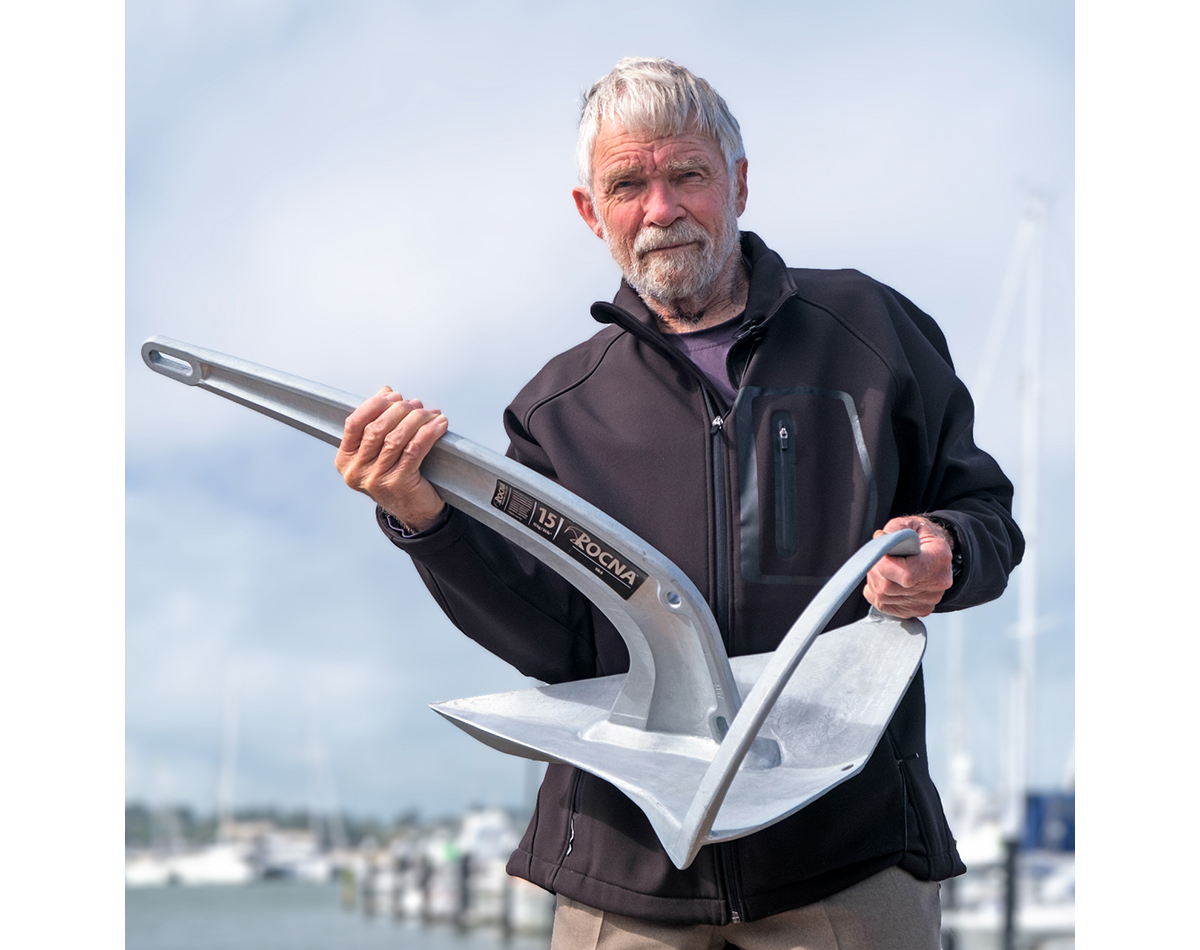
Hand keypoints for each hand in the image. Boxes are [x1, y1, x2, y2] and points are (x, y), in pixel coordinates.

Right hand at [335, 387, 448, 531]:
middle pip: (376, 429)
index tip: (394, 396)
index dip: (375, 405)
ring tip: (429, 413)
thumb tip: (386, 391)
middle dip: (399, 411)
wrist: (414, 511)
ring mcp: (375, 480)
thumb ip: (377, 422)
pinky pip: (414, 450)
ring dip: (416, 420)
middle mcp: (356, 471)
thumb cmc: (397, 476)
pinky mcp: (398, 484)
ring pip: (396, 438)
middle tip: (416, 404)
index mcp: (345, 460)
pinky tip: (439, 425)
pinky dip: (428, 433)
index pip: (354, 423)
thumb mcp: (379, 451)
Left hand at [863, 516, 954, 617]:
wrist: (932, 551)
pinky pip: (884, 606)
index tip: (880, 552)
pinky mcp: (919, 609)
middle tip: (878, 558)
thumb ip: (893, 531)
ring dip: (875, 581)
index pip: (906, 574)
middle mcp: (938, 583)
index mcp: (939, 557)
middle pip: (890, 587)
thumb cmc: (919, 537)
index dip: (884, 565)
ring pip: (884, 597)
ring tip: (883, 567)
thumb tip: (878, 541)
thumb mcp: (908, 524)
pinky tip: (886, 579)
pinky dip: (877, 593)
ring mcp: (929, 600)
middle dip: (875, 571)